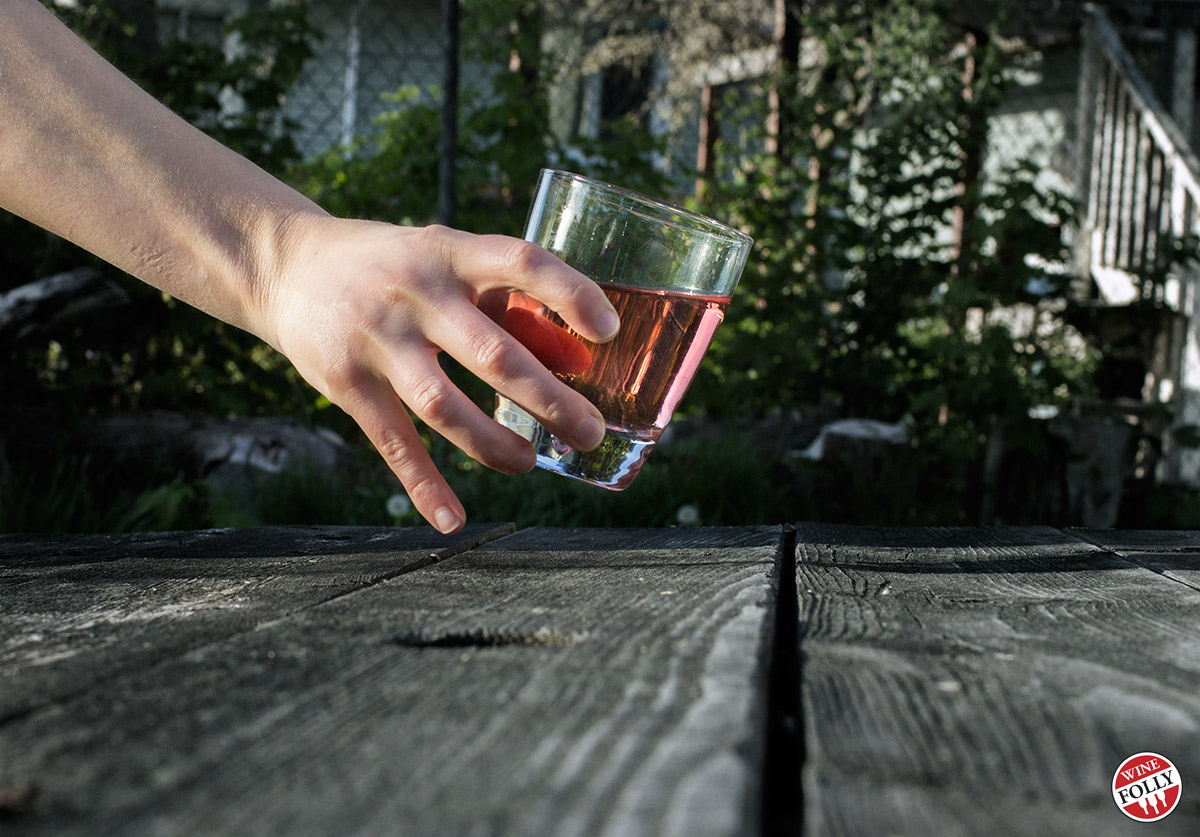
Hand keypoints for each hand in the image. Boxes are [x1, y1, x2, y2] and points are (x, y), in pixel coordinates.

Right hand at [265, 215, 619, 533]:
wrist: (289, 266)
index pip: (521, 262)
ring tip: (530, 463)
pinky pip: (393, 442)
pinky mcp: (346, 381)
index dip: (569, 293)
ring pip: (444, 405)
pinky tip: (453, 519)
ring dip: (495, 444)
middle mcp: (416, 292)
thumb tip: (580, 360)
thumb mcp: (450, 264)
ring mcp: (377, 339)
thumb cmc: (397, 267)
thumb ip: (511, 306)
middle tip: (589, 434)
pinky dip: (424, 485)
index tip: (609, 331)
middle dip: (548, 400)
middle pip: (492, 353)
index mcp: (452, 252)